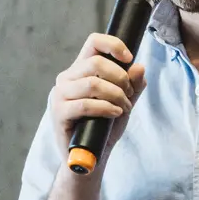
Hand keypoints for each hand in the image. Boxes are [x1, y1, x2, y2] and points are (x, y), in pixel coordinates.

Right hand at [47, 31, 146, 152]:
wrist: (90, 156)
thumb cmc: (104, 127)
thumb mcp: (123, 103)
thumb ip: (132, 86)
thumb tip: (139, 67)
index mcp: (80, 70)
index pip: (93, 42)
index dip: (113, 44)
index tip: (129, 58)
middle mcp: (66, 78)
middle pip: (96, 62)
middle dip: (120, 78)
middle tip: (127, 95)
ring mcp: (60, 95)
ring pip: (92, 83)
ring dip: (115, 95)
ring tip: (123, 108)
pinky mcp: (59, 113)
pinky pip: (86, 104)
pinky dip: (106, 108)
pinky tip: (115, 114)